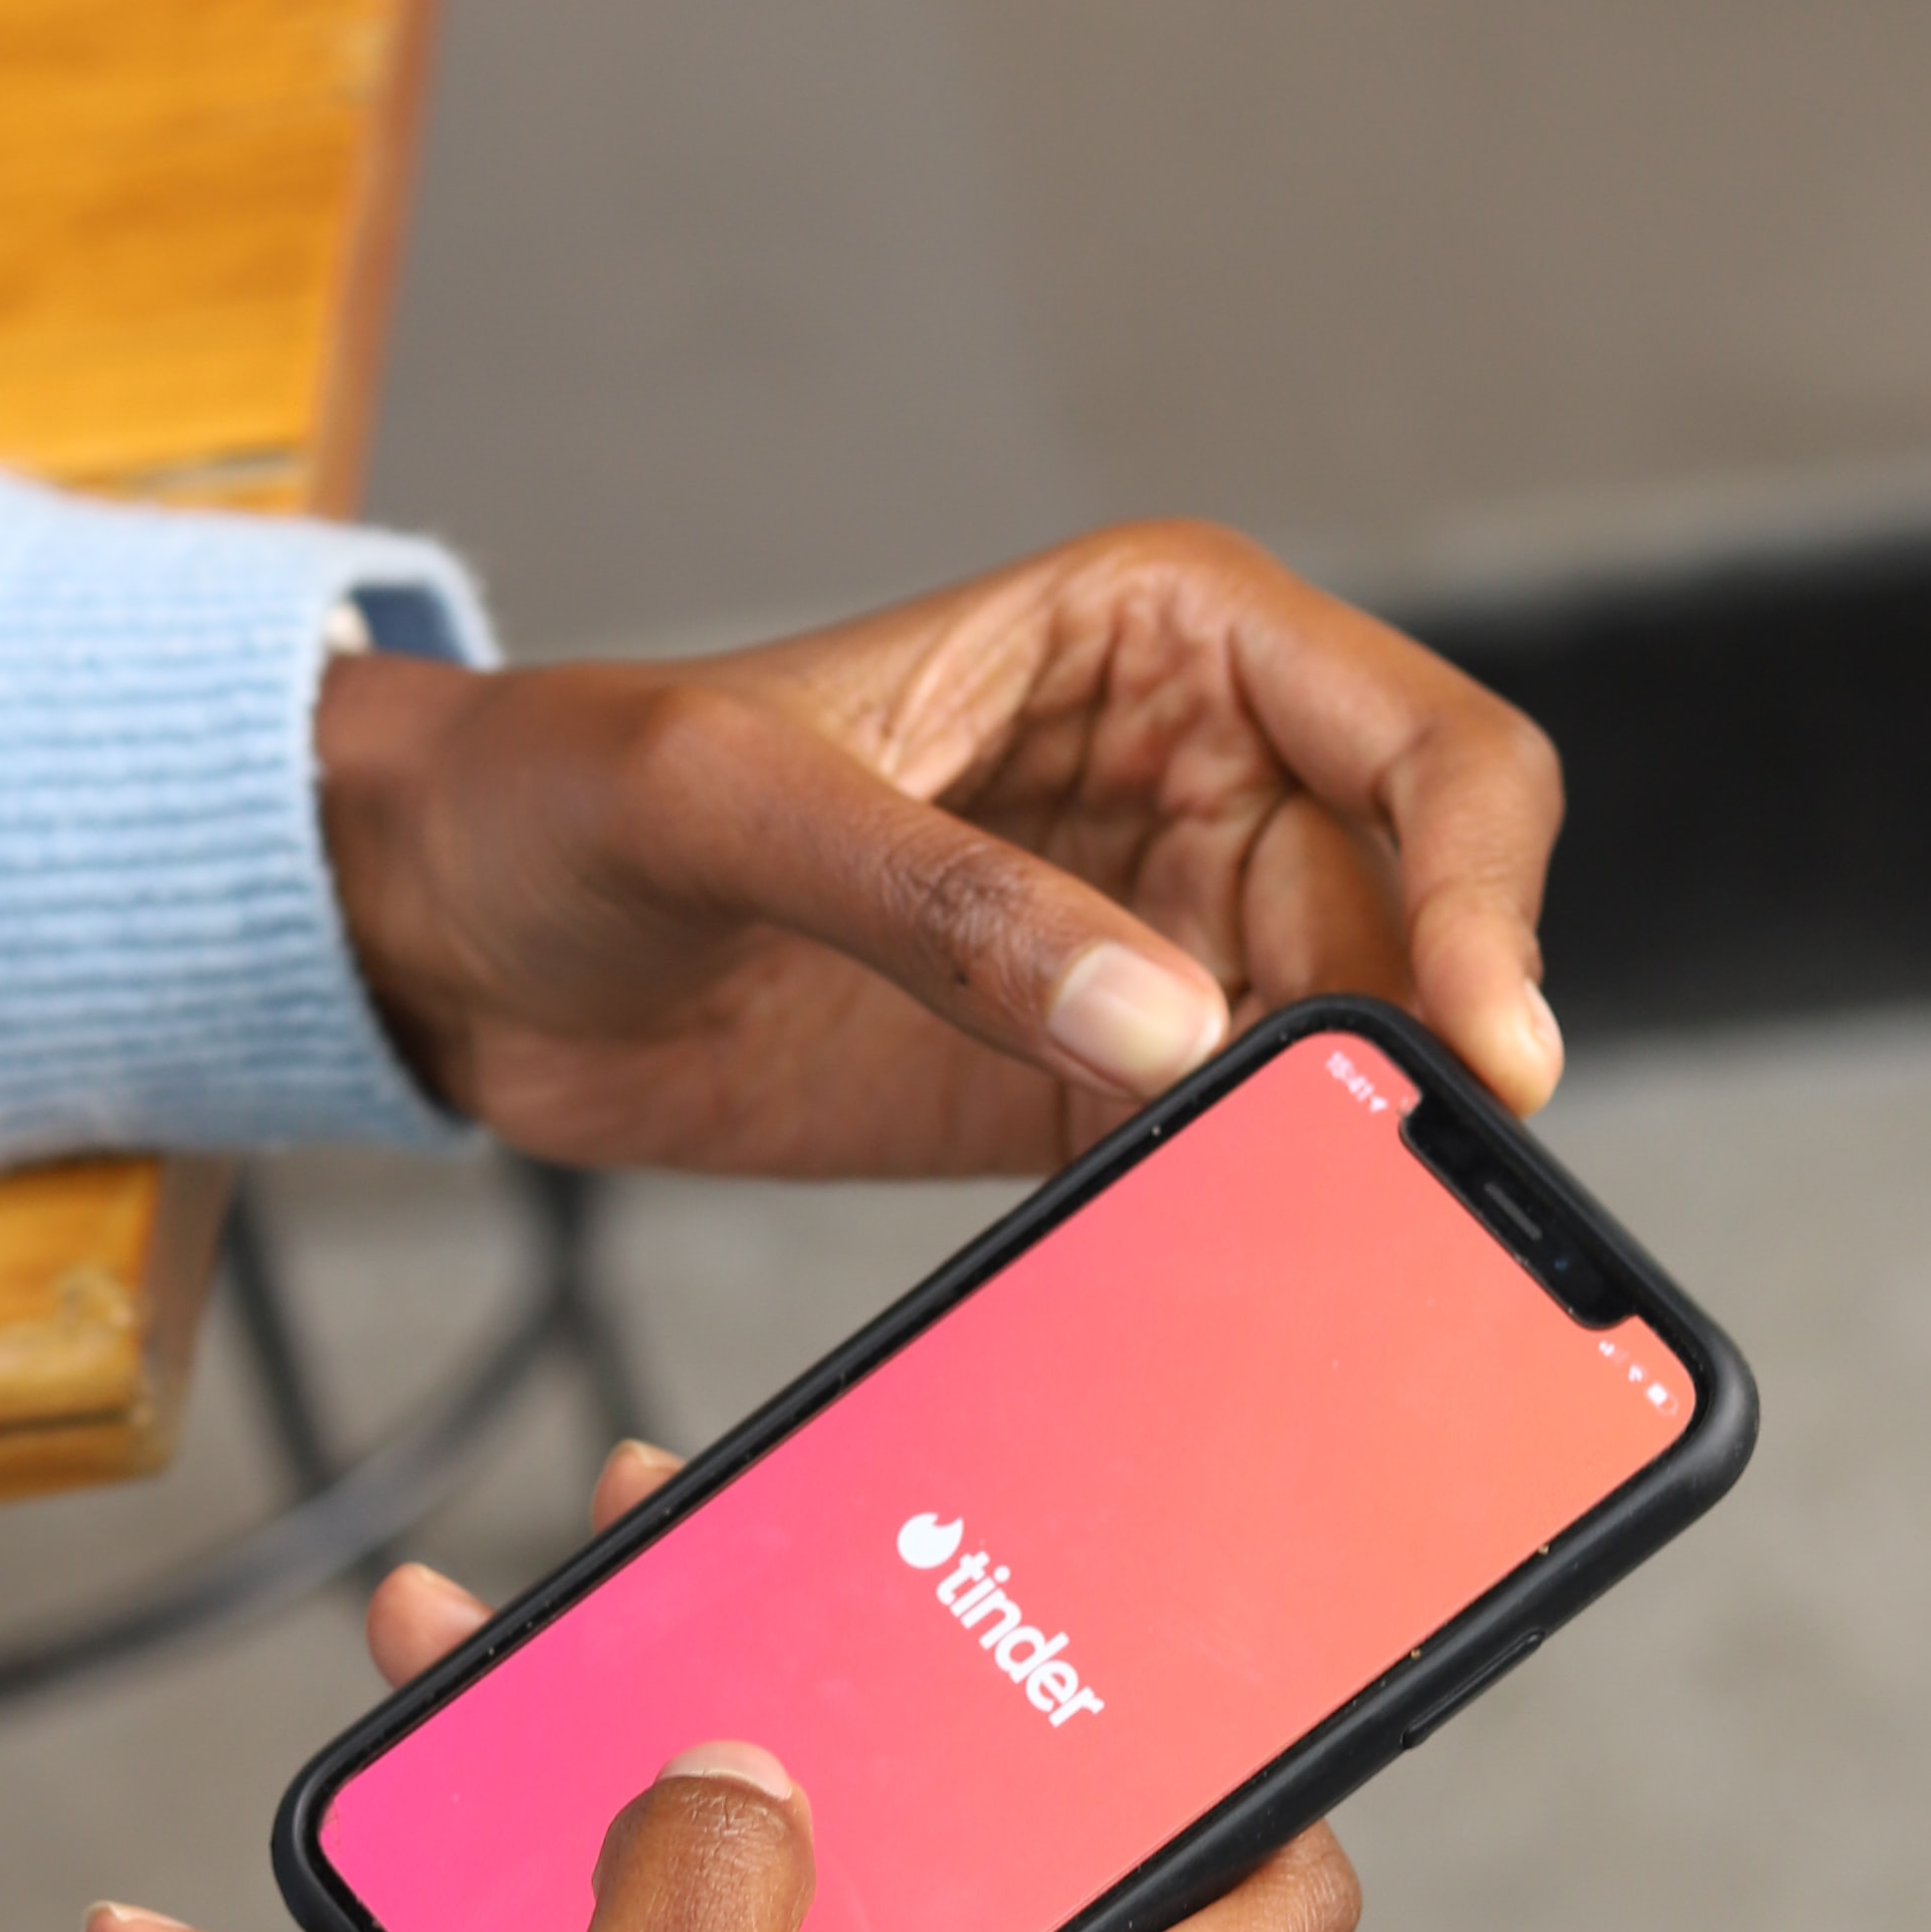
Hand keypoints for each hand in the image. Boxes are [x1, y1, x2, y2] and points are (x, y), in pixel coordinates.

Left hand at [317, 519, 1563, 1177]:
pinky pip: (1217, 1166)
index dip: (1489, 897)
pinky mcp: (1079, 1092)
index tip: (1478, 1051)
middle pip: (1417, 935)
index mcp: (1165, 643)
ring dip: (1332, 1165)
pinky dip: (1232, 1228)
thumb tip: (1168, 1024)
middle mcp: (1197, 787)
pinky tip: (1205, 1288)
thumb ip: (941, 900)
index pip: (1434, 753)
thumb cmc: (560, 786)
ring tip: (1296, 1263)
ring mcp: (1151, 949)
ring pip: (1336, 1070)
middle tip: (1390, 1204)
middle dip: (1415, 1064)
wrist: (441, 934)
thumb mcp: (723, 801)